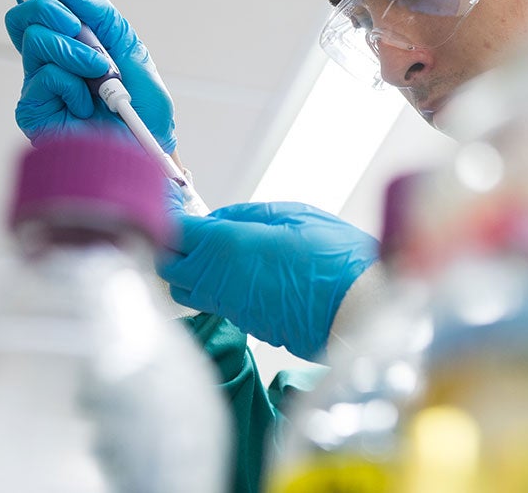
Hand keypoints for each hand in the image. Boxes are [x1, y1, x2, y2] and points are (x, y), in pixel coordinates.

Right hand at [4, 0, 175, 150]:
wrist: (148, 150)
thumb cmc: (143, 109)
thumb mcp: (134, 53)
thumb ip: (105, 20)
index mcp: (71, 44)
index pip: (40, 8)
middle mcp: (50, 62)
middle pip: (24, 17)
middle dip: (53, 11)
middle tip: (80, 28)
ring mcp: (39, 86)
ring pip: (36, 40)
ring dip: (75, 50)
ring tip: (100, 73)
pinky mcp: (33, 110)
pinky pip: (43, 76)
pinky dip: (71, 83)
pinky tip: (86, 104)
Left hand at [157, 202, 378, 360]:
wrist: (358, 308)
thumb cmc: (334, 258)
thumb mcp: (294, 216)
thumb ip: (248, 215)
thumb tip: (220, 219)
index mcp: (226, 246)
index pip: (174, 231)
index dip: (169, 214)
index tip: (174, 203)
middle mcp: (219, 281)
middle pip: (170, 267)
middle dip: (173, 246)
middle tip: (193, 228)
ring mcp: (231, 307)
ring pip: (187, 290)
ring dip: (190, 270)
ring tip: (214, 251)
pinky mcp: (246, 324)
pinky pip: (215, 303)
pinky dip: (215, 287)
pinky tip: (240, 272)